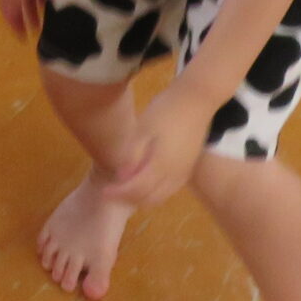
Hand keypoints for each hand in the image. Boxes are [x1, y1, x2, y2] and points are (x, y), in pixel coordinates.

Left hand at [104, 83, 214, 208]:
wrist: (196, 101)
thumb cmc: (166, 111)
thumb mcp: (143, 129)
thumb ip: (133, 155)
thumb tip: (122, 176)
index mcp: (160, 166)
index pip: (136, 189)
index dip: (119, 193)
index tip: (104, 191)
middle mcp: (174, 176)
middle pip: (149, 199)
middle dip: (129, 199)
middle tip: (114, 191)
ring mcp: (184, 173)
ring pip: (161, 197)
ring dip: (143, 198)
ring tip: (128, 189)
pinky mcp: (189, 169)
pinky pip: (171, 190)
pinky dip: (156, 193)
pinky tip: (147, 183)